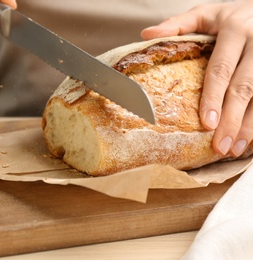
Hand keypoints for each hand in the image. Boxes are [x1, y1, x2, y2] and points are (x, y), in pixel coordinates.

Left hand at [141, 1, 252, 156]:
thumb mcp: (203, 14)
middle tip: (219, 145)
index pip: (221, 69)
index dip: (214, 97)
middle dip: (231, 119)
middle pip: (243, 87)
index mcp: (235, 30)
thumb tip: (146, 35)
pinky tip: (248, 140)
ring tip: (233, 149)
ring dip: (248, 126)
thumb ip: (177, 25)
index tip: (207, 122)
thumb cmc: (227, 16)